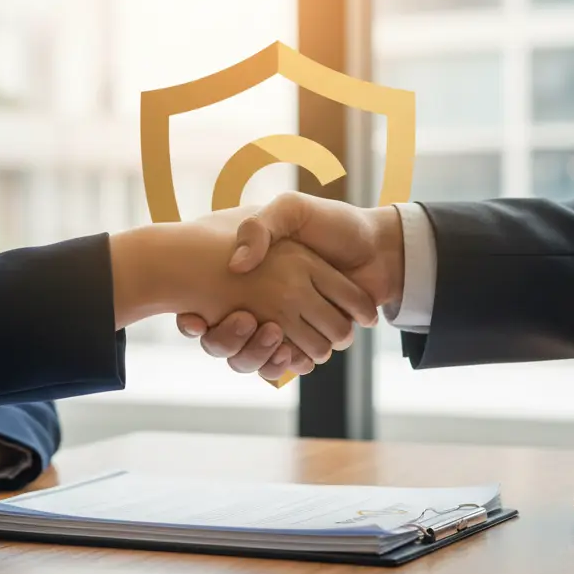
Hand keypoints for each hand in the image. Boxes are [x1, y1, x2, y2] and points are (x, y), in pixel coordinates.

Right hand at [175, 194, 403, 377]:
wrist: (381, 249)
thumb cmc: (336, 224)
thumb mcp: (292, 210)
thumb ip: (261, 225)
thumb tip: (238, 265)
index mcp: (252, 275)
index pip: (205, 307)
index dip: (193, 321)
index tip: (192, 319)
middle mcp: (262, 303)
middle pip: (223, 341)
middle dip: (225, 339)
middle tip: (241, 320)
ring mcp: (285, 324)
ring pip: (250, 357)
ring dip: (255, 353)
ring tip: (270, 332)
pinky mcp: (308, 341)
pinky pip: (283, 363)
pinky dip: (282, 362)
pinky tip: (287, 349)